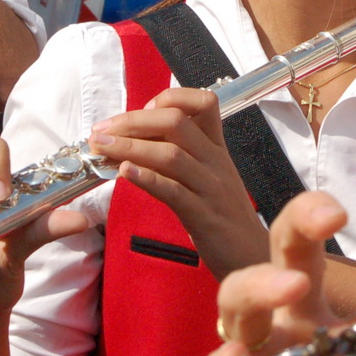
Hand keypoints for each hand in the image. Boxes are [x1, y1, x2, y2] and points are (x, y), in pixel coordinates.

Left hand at [89, 88, 269, 278]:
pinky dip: (147, 178)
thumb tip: (140, 139)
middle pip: (176, 122)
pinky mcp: (204, 216)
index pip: (202, 102)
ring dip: (129, 147)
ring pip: (170, 154)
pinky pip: (173, 191)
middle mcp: (215, 161)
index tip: (140, 111)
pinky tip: (124, 172)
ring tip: (101, 149)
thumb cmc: (223, 217)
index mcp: (217, 148)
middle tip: (101, 131)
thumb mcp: (208, 177)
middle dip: (132, 121)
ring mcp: (211, 188)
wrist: (253, 256)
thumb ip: (182, 155)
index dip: (167, 99)